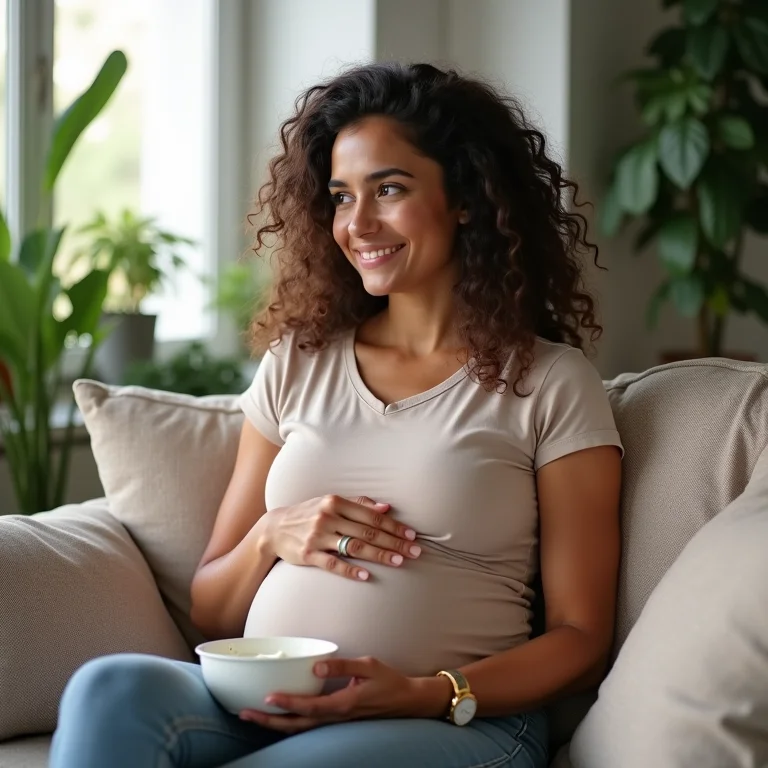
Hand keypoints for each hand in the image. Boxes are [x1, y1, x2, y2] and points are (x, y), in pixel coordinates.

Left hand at [239, 657, 447, 732]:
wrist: (407, 702)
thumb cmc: (389, 681)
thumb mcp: (368, 665)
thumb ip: (342, 665)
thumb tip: (316, 666)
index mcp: (345, 704)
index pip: (311, 707)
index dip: (289, 703)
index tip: (268, 698)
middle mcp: (337, 717)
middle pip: (298, 725)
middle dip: (270, 721)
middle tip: (244, 714)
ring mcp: (336, 722)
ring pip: (300, 729)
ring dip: (275, 724)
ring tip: (253, 716)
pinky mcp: (336, 719)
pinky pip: (308, 725)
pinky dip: (289, 722)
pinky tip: (277, 716)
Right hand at [264, 495, 420, 580]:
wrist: (275, 528)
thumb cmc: (309, 513)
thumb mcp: (330, 502)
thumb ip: (359, 503)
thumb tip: (387, 507)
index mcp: (335, 501)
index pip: (372, 515)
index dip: (394, 526)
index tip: (412, 535)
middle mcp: (328, 517)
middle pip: (367, 531)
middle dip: (393, 542)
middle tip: (414, 552)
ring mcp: (318, 536)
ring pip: (354, 547)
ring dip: (379, 554)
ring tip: (398, 562)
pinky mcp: (308, 554)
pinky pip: (333, 563)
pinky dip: (350, 569)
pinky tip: (366, 575)